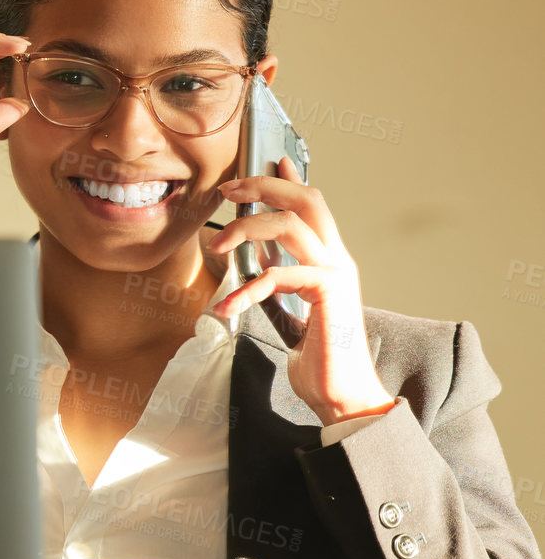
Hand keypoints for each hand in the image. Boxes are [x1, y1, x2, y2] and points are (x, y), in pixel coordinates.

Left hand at [208, 157, 396, 425]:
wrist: (342, 396)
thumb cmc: (317, 359)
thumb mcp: (290, 312)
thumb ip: (279, 284)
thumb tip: (257, 264)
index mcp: (329, 261)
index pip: (313, 206)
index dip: (289, 181)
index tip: (267, 162)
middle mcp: (337, 260)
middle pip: (307, 200)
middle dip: (265, 187)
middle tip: (228, 191)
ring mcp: (336, 273)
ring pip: (292, 225)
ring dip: (248, 227)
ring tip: (217, 246)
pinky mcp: (329, 293)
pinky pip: (280, 275)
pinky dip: (247, 289)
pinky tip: (227, 308)